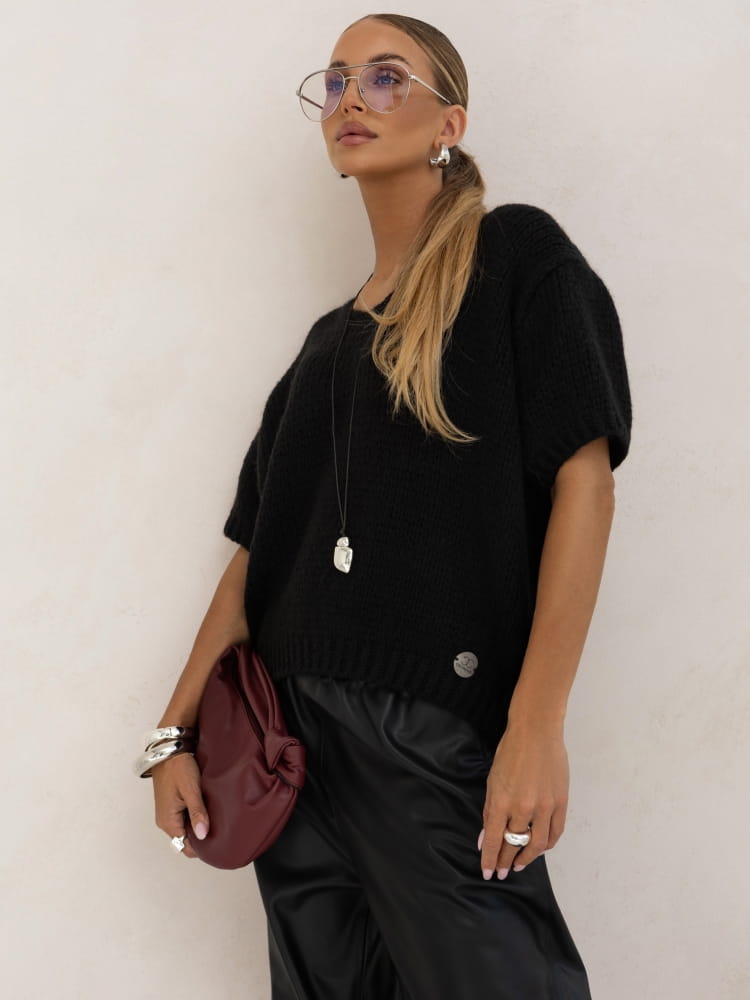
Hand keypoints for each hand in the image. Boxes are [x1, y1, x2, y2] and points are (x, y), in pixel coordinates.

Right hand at [152, 752, 209, 858]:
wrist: (168, 749)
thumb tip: (203, 835)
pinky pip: (183, 818)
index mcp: (168, 821)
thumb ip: (197, 812)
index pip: (185, 847)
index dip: (201, 848)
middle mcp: (165, 821)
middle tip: (222, 830)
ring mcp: (167, 813)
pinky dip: (195, 817)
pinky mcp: (171, 805)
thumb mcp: (191, 789)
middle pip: (185, 839)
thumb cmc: (177, 766)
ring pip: (185, 829)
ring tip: (216, 819)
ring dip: (198, 826)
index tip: (218, 842)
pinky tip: (206, 809)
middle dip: (202, 837)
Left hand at [477, 718, 568, 878]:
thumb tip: (485, 838)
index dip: (490, 859)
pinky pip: (555, 833)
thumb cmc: (511, 753)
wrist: (537, 732)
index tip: (488, 872)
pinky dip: (547, 845)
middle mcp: (524, 808)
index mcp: (502, 801)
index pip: (494, 840)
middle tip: (502, 872)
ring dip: (527, 858)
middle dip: (506, 861)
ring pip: (537, 844)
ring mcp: (545, 806)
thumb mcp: (492, 780)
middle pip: (514, 844)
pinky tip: (539, 849)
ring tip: (519, 865)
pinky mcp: (561, 802)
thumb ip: (490, 811)